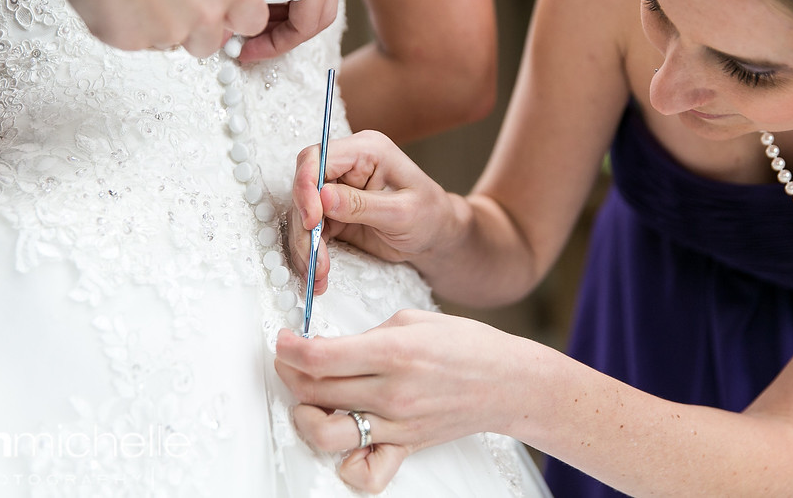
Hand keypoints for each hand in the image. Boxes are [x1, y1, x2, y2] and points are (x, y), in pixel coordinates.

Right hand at [50, 0, 266, 55]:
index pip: (252, 21)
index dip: (233, 17)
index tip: (222, 11)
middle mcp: (206, 13)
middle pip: (210, 42)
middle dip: (193, 27)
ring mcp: (168, 30)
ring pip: (170, 42)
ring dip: (158, 24)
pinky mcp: (130, 39)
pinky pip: (133, 40)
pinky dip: (123, 22)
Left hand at [275, 310, 519, 492]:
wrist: (509, 381)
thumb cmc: (469, 345)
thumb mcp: (413, 320)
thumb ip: (368, 334)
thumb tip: (332, 347)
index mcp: (394, 351)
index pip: (320, 357)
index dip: (290, 348)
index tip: (283, 340)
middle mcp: (392, 392)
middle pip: (315, 391)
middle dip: (289, 372)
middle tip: (289, 359)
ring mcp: (397, 424)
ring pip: (327, 432)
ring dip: (304, 415)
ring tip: (307, 399)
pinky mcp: (406, 446)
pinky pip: (365, 471)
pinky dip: (345, 464)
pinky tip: (343, 438)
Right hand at [287, 130, 452, 294]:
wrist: (436, 237)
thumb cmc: (431, 217)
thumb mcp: (402, 212)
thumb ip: (361, 204)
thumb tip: (323, 196)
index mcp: (366, 151)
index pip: (317, 158)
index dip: (306, 187)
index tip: (312, 221)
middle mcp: (347, 166)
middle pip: (304, 189)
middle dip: (305, 228)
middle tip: (314, 261)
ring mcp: (337, 190)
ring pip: (303, 215)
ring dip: (306, 247)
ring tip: (318, 275)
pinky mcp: (333, 214)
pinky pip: (311, 232)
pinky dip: (311, 254)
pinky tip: (319, 274)